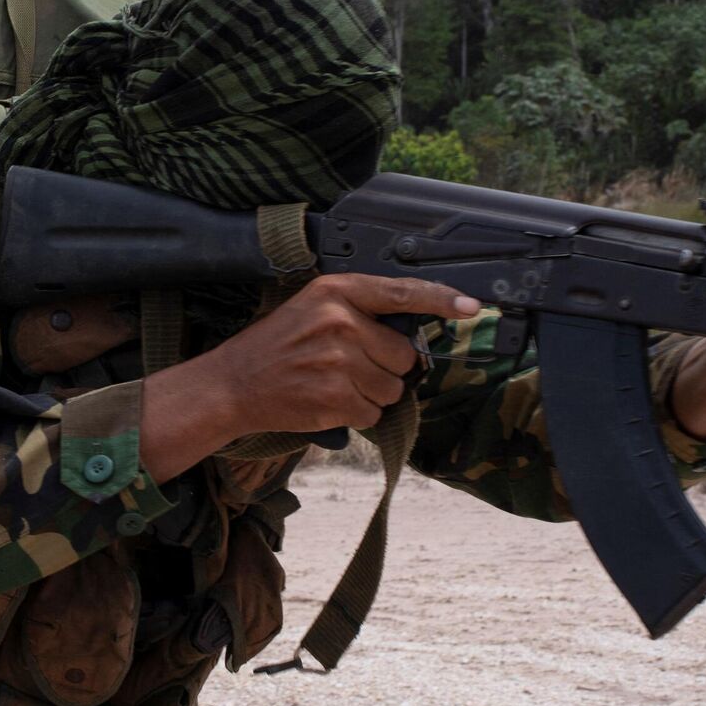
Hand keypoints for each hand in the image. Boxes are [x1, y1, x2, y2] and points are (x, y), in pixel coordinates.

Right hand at [140, 274, 479, 481]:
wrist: (232, 385)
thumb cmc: (275, 347)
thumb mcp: (312, 309)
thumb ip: (358, 311)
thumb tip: (409, 336)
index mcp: (336, 292)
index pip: (403, 293)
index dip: (443, 301)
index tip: (472, 306)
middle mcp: (340, 322)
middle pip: (403, 355)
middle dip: (384, 367)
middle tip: (346, 366)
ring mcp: (338, 361)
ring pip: (391, 388)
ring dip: (371, 393)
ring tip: (333, 384)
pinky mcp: (335, 398)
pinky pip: (373, 412)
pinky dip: (355, 413)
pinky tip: (325, 401)